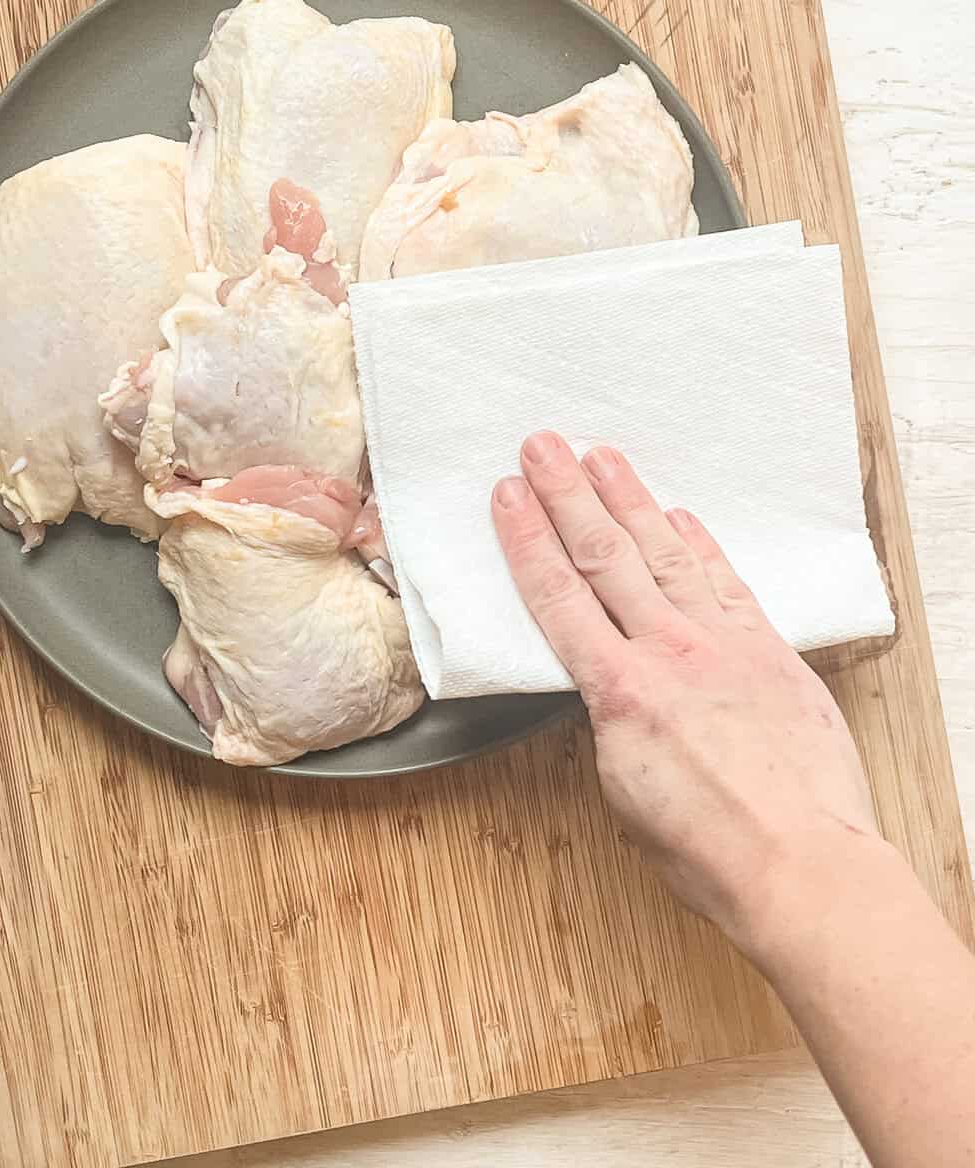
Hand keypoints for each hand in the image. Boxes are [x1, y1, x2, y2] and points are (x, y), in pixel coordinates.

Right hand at [492, 434, 882, 957]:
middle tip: (544, 446)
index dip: (528, 541)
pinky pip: (725, 583)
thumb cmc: (712, 851)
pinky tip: (679, 515)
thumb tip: (612, 697)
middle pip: (605, 555)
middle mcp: (668, 654)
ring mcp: (722, 645)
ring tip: (603, 456)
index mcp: (619, 694)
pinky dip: (700, 544)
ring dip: (630, 500)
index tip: (508, 495)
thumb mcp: (625, 794)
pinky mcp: (767, 651)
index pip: (559, 598)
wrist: (801, 863)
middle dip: (569, 495)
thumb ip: (612, 727)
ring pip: (666, 554)